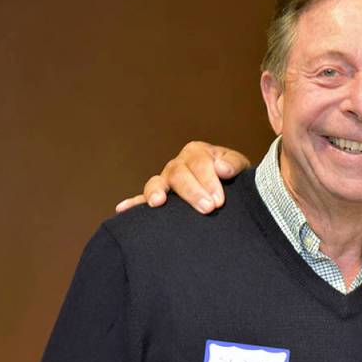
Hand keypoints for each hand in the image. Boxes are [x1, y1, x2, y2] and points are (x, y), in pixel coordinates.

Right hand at [115, 142, 249, 213]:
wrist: (231, 191)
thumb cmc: (234, 178)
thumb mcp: (239, 167)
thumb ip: (233, 164)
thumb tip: (222, 169)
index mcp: (197, 152)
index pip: (199, 163)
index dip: (209, 181)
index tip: (219, 201)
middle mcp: (178, 164)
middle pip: (178, 174)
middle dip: (193, 192)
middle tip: (208, 208)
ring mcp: (166, 181)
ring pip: (156, 183)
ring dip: (156, 192)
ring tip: (158, 203)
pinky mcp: (159, 198)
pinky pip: (142, 199)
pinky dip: (133, 204)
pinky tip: (122, 209)